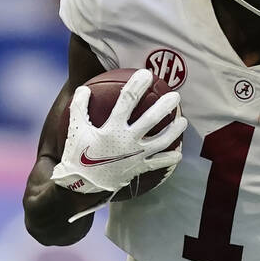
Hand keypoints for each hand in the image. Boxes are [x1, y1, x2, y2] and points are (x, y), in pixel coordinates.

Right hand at [50, 69, 186, 194]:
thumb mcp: (75, 129)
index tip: (147, 74)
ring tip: (184, 121)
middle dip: (165, 106)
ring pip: (162, 141)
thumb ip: (79, 107)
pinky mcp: (139, 168)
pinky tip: (179, 153)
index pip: (127, 101)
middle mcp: (127, 141)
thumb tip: (83, 88)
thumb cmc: (77, 155)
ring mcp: (136, 156)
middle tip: (175, 96)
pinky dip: (170, 159)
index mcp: (111, 128)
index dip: (138, 85)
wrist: (81, 186)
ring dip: (175, 131)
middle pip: (152, 119)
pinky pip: (159, 163)